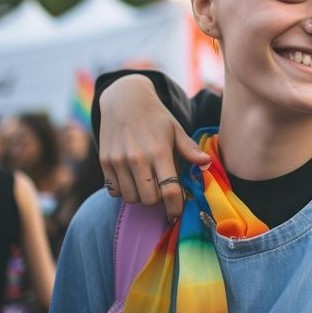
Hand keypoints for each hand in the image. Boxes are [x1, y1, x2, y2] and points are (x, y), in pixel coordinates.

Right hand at [98, 75, 211, 221]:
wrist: (124, 99)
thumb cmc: (155, 116)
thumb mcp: (176, 129)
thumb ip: (190, 149)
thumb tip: (207, 163)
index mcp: (160, 151)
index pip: (170, 190)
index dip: (176, 207)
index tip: (177, 213)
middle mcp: (138, 158)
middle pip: (149, 199)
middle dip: (159, 201)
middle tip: (163, 193)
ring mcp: (118, 161)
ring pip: (131, 198)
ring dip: (141, 197)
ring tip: (148, 185)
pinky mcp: (105, 162)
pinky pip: (114, 191)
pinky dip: (124, 191)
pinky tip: (132, 180)